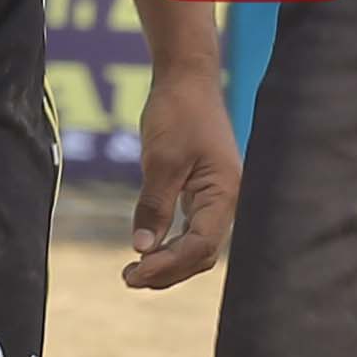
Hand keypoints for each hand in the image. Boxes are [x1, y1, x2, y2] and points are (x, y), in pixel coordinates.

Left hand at [125, 49, 241, 289]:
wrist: (187, 78)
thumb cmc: (178, 111)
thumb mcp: (161, 159)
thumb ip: (153, 206)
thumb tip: (142, 250)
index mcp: (225, 192)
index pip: (201, 245)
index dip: (169, 265)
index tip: (135, 273)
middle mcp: (228, 200)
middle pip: (202, 253)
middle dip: (168, 271)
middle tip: (128, 279)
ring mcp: (217, 197)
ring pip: (197, 246)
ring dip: (168, 263)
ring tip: (133, 272)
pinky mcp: (204, 192)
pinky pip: (191, 230)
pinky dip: (170, 245)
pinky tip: (147, 251)